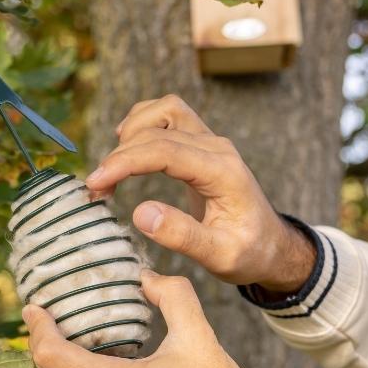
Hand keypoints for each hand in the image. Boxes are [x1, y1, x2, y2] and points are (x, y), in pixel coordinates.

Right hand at [86, 94, 313, 292]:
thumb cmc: (249, 254)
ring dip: (133, 130)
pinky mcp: (203, 144)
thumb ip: (182, 237)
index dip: (125, 162)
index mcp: (222, 173)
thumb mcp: (220, 257)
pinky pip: (170, 115)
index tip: (95, 183)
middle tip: (96, 189)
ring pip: (166, 110)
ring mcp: (211, 142)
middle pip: (158, 130)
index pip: (165, 151)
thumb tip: (140, 214)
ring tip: (111, 166)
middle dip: (120, 156)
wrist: (272, 245)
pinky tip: (127, 145)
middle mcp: (217, 148)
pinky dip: (144, 123)